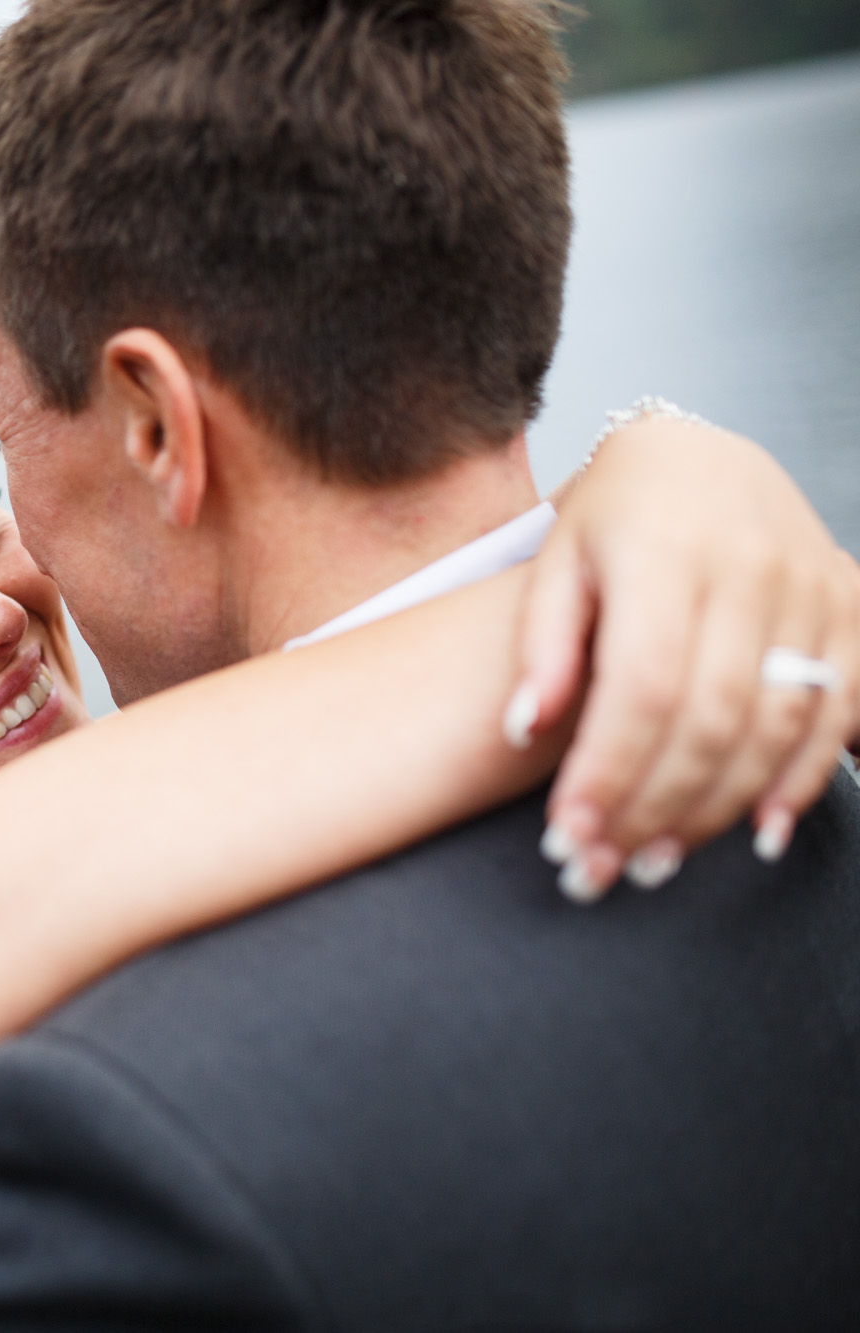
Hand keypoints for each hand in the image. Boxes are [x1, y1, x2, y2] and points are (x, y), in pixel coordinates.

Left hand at [509, 417, 859, 900]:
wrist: (701, 453)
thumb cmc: (615, 515)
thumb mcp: (557, 561)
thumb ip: (540, 645)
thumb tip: (524, 730)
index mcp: (665, 550)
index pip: (641, 685)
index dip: (608, 770)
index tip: (566, 833)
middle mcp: (750, 568)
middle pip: (710, 719)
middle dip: (653, 806)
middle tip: (601, 866)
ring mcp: (812, 589)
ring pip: (775, 727)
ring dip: (716, 809)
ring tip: (654, 859)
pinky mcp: (852, 611)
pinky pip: (842, 710)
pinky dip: (803, 780)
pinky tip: (758, 832)